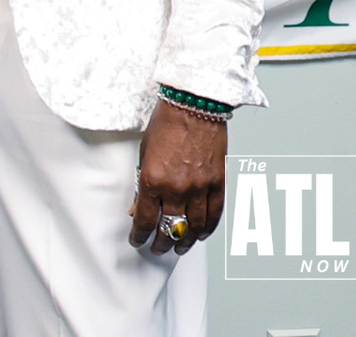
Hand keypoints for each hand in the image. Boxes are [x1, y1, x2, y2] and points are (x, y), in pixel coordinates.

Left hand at [128, 100, 226, 255]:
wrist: (194, 106)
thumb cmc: (166, 124)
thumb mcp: (144, 153)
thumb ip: (142, 183)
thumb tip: (137, 207)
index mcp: (153, 180)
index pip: (145, 219)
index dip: (140, 234)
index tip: (136, 239)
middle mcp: (177, 188)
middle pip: (169, 228)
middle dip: (161, 243)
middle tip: (157, 249)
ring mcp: (200, 187)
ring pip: (194, 227)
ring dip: (185, 241)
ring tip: (178, 248)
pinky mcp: (219, 183)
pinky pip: (215, 215)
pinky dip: (207, 229)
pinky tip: (200, 235)